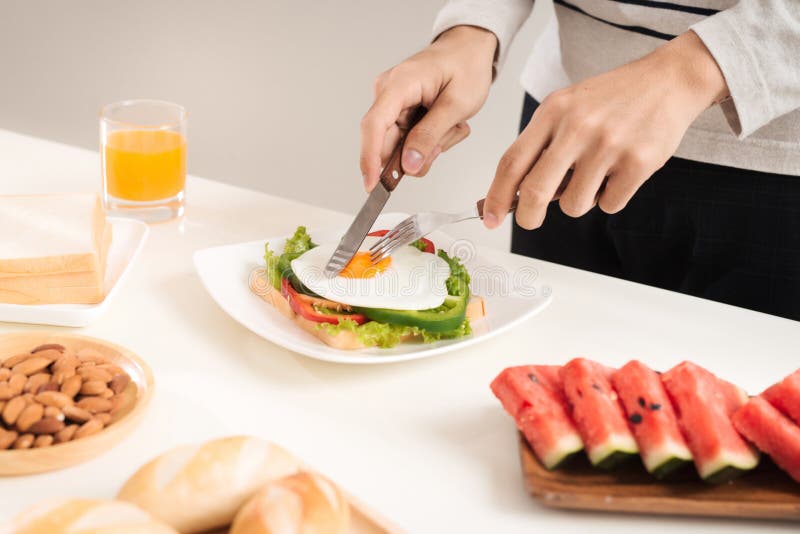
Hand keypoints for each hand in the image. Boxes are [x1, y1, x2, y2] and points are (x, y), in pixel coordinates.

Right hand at [360, 25, 495, 190]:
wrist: (469, 50)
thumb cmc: (466, 66)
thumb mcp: (456, 104)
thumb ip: (430, 136)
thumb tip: (408, 165)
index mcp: (399, 84)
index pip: (374, 126)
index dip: (370, 159)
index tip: (372, 185)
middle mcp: (388, 93)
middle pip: (387, 142)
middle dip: (419, 151)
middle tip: (447, 137)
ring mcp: (392, 103)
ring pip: (401, 146)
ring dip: (430, 145)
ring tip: (451, 125)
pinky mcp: (399, 112)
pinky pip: (408, 140)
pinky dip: (430, 140)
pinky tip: (445, 124)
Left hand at [483, 31, 728, 229]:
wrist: (669, 80)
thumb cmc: (611, 99)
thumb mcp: (566, 109)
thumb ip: (539, 147)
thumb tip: (509, 195)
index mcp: (553, 111)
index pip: (512, 162)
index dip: (495, 195)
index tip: (488, 217)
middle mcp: (578, 127)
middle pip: (535, 190)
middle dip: (527, 216)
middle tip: (529, 220)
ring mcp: (609, 145)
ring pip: (573, 204)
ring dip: (579, 201)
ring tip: (594, 176)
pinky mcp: (639, 162)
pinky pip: (609, 205)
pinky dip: (611, 198)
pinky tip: (619, 173)